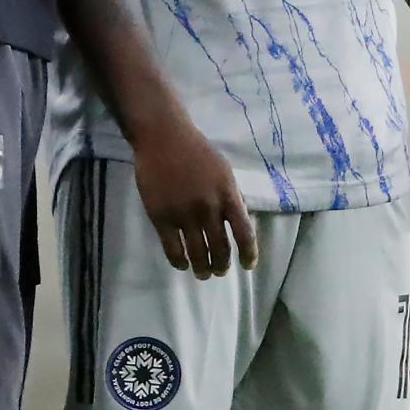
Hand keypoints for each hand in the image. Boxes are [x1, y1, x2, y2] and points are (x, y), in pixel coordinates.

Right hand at [132, 116, 257, 278]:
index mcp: (227, 194)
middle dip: (222, 265)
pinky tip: (183, 264)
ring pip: (198, 254)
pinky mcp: (161, 217)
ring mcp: (183, 214)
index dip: (248, 254)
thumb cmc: (196, 151)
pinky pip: (173, 250)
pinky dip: (180, 262)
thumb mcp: (223, 171)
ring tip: (203, 273)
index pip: (244, 233)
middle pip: (220, 248)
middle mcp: (208, 208)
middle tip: (220, 270)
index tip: (247, 266)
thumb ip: (232, 197)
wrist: (163, 137)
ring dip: (203, 269)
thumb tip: (239, 225)